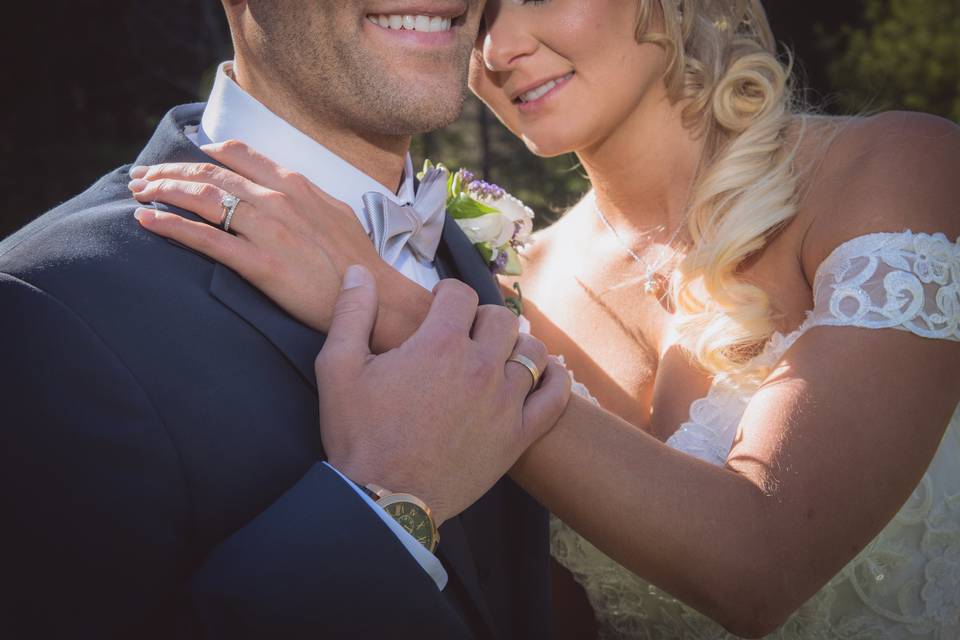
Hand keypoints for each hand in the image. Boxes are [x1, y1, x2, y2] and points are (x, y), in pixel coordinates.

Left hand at [128, 140, 385, 332]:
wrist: (375, 298)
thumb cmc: (357, 261)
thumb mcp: (335, 212)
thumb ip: (303, 196)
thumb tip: (281, 187)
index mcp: (296, 185)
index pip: (237, 155)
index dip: (202, 153)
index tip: (180, 160)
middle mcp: (278, 200)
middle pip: (210, 173)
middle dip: (170, 170)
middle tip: (143, 176)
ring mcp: (269, 231)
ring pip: (202, 198)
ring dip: (163, 191)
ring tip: (137, 192)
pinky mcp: (261, 264)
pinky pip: (206, 238)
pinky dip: (171, 226)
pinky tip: (146, 221)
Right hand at [317, 265, 571, 525]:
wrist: (385, 499)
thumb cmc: (359, 435)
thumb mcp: (339, 368)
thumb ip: (351, 313)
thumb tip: (358, 271)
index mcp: (439, 344)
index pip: (461, 293)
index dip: (446, 295)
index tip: (437, 308)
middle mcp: (480, 366)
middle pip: (500, 318)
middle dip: (481, 318)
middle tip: (463, 335)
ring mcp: (505, 402)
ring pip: (532, 352)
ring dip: (515, 347)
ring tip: (496, 357)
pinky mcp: (519, 436)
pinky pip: (555, 397)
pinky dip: (554, 379)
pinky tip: (541, 376)